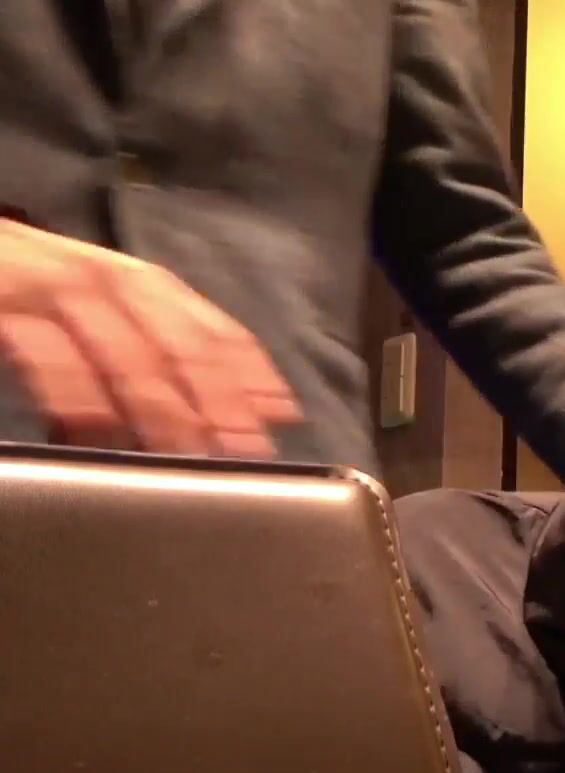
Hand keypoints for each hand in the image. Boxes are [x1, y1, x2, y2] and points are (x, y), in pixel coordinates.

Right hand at [0, 219, 300, 455]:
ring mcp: (45, 283)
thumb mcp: (86, 308)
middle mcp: (96, 275)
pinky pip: (45, 350)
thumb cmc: (15, 286)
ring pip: (121, 348)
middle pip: (174, 341)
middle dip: (216, 398)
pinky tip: (97, 428)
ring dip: (160, 403)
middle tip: (244, 449)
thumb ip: (140, 345)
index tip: (283, 413)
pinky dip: (75, 390)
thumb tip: (210, 408)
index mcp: (126, 278)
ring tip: (189, 451)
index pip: (206, 324)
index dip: (248, 370)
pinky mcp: (2, 300)